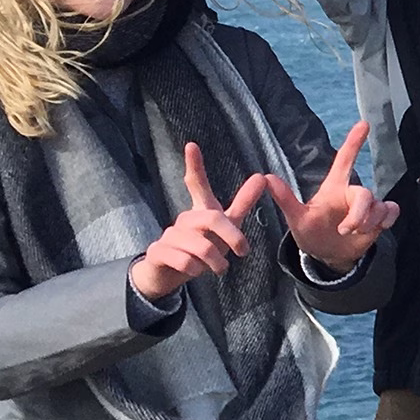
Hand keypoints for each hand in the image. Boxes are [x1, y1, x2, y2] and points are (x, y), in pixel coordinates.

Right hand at [131, 143, 266, 300]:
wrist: (167, 274)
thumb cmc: (201, 247)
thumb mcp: (226, 227)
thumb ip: (242, 204)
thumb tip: (261, 177)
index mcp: (200, 211)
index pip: (196, 184)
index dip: (195, 165)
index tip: (192, 144)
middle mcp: (183, 219)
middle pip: (212, 219)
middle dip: (232, 236)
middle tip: (243, 252)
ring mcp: (168, 235)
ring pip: (201, 247)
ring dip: (215, 262)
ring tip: (218, 268)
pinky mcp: (157, 252)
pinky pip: (184, 261)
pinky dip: (197, 270)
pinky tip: (195, 272)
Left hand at [265, 120, 401, 273]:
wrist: (326, 255)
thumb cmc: (311, 232)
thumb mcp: (296, 218)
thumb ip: (285, 198)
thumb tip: (266, 177)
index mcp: (334, 188)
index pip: (345, 160)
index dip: (354, 142)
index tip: (364, 123)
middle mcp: (352, 193)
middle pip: (365, 193)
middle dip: (359, 213)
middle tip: (346, 229)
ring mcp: (367, 207)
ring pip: (380, 205)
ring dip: (369, 222)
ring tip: (354, 233)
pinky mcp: (379, 219)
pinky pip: (392, 210)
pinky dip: (387, 220)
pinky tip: (377, 228)